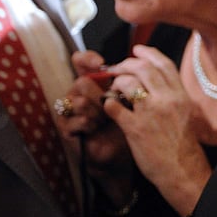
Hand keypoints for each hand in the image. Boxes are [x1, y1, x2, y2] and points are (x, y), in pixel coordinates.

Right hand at [54, 50, 137, 205]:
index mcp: (101, 85)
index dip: (86, 59)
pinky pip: (70, 121)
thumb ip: (141, 81)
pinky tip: (98, 126)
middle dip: (98, 88)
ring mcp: (76, 115)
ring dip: (94, 106)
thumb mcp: (143, 102)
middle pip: (82, 80)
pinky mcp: (71, 133)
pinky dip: (87, 122)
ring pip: (75, 99)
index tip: (99, 62)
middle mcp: (85, 96)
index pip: (84, 63)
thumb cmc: (138, 127)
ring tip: (107, 115)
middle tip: (115, 96)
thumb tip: (145, 58)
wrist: (127, 158)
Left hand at [101, 45, 213, 216]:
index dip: (148, 53)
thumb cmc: (182, 144)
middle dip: (126, 64)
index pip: (164, 64)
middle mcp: (168, 99)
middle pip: (143, 68)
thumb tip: (155, 82)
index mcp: (181, 95)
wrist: (182, 169)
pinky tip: (110, 107)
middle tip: (116, 69)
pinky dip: (108, 103)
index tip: (137, 50)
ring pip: (128, 83)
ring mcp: (151, 113)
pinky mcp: (135, 128)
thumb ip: (172, 96)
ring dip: (116, 83)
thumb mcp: (185, 113)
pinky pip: (114, 106)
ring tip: (114, 89)